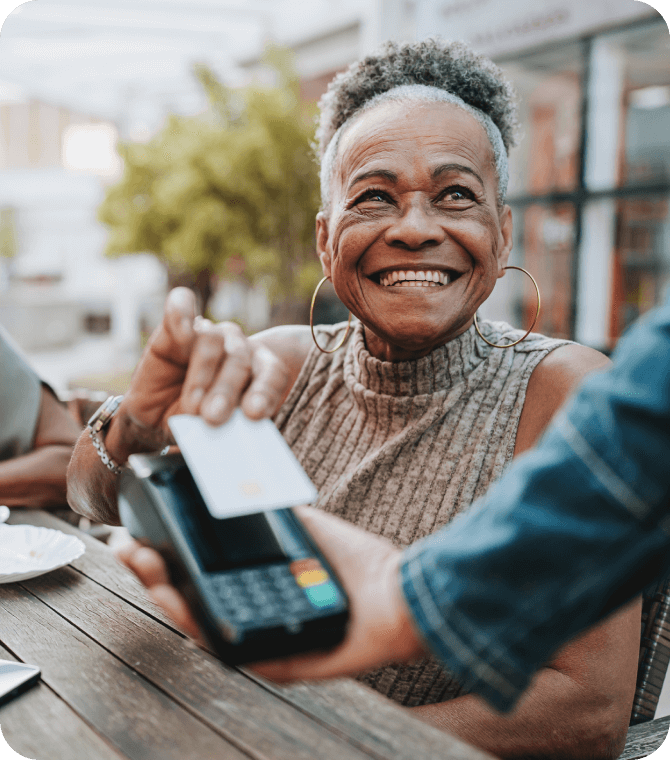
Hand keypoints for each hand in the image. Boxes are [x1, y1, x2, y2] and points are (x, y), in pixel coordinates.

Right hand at [106, 288, 290, 462]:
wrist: (155, 418)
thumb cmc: (193, 425)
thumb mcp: (210, 432)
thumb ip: (225, 423)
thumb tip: (227, 420)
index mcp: (258, 372)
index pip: (272, 373)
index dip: (266, 391)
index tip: (254, 413)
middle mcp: (237, 349)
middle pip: (241, 359)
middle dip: (227, 391)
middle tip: (213, 418)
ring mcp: (208, 334)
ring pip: (213, 340)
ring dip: (202, 374)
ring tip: (192, 404)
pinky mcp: (175, 327)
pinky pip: (181, 308)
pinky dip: (180, 315)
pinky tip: (181, 330)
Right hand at [115, 506, 425, 680]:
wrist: (398, 592)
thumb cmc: (354, 564)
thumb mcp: (304, 528)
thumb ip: (269, 510)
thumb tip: (233, 478)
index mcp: (252, 586)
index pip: (198, 575)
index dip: (164, 557)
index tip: (136, 534)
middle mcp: (250, 613)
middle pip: (189, 600)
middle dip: (153, 575)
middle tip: (128, 549)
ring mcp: (260, 639)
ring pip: (200, 626)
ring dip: (167, 598)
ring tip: (147, 568)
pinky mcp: (277, 663)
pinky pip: (234, 651)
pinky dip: (204, 629)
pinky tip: (183, 607)